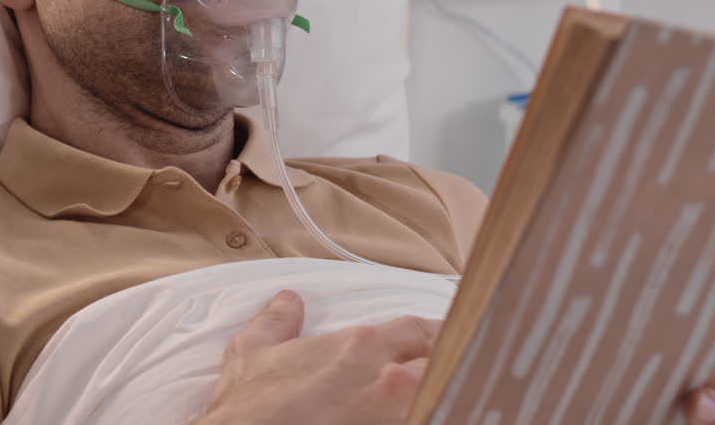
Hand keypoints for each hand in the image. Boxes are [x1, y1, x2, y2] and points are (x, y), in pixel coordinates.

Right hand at [197, 290, 439, 424]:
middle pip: (445, 358)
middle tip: (464, 362)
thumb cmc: (250, 409)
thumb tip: (287, 302)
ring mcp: (393, 413)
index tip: (454, 334)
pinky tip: (440, 412)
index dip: (437, 332)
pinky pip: (431, 419)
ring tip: (455, 392)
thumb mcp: (252, 354)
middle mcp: (386, 377)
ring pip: (444, 391)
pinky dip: (438, 413)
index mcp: (359, 347)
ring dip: (448, 389)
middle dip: (455, 359)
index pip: (418, 329)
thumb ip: (276, 323)